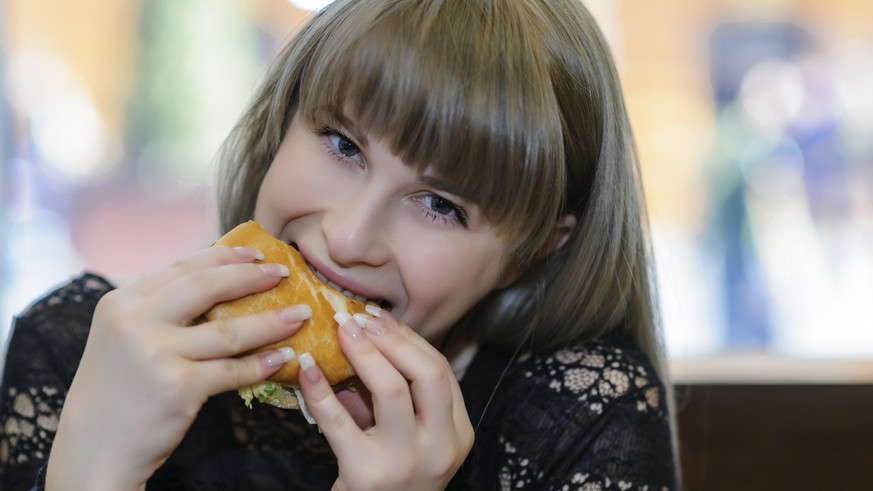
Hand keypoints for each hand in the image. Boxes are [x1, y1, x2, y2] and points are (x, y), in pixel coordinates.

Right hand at [46, 246, 309, 490]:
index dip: (226, 256)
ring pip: (230, 330)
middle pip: (209, 286)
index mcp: (123, 300)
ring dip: (272, 321)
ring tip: (299, 315)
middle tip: (284, 274)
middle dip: (253, 277)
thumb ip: (159, 308)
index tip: (257, 254)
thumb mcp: (123, 336)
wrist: (94, 447)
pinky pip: (232, 370)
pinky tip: (282, 357)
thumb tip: (220, 281)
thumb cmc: (117, 390)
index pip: (184, 266)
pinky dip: (261, 363)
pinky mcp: (178, 386)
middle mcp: (136, 320)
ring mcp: (157, 353)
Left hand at [298, 310, 473, 490]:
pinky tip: (307, 368)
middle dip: (393, 339)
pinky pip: (338, 421)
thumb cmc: (392, 478)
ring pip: (391, 388)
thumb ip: (397, 398)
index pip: (441, 371)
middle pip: (427, 373)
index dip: (410, 339)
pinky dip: (319, 389)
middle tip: (362, 318)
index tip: (381, 319)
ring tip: (342, 331)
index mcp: (458, 434)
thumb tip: (363, 340)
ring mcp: (406, 461)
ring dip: (364, 352)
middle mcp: (440, 447)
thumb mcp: (411, 439)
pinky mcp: (366, 474)